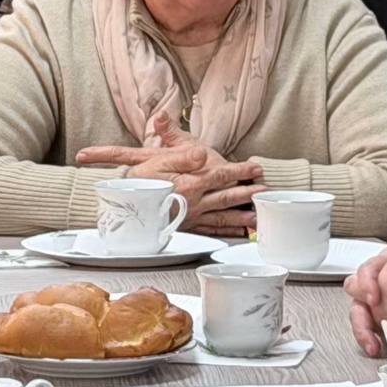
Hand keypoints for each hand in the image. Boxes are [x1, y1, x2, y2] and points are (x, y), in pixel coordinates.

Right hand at [75, 120, 262, 238]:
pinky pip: (210, 230)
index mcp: (189, 184)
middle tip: (266, 191)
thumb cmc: (137, 182)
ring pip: (221, 217)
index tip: (256, 168)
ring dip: (241, 216)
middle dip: (247, 194)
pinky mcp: (184, 228)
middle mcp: (192, 203)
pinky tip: (238, 233)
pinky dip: (226, 231)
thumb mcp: (157, 160)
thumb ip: (182, 154)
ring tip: (258, 216)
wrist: (120, 209)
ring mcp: (189, 218)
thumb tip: (203, 153)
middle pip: (226, 197)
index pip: (221, 176)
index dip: (240, 171)